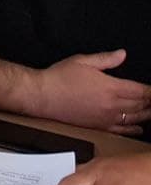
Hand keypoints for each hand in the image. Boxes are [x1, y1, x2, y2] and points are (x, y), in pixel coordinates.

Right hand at [30, 50, 150, 134]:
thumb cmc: (59, 77)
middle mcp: (112, 104)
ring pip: (134, 118)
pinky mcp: (98, 126)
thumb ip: (106, 59)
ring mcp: (106, 117)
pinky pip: (121, 130)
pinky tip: (139, 128)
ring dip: (146, 115)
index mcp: (110, 87)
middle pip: (140, 105)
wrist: (43, 96)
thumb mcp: (82, 61)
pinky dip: (133, 129)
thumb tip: (122, 54)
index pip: (140, 90)